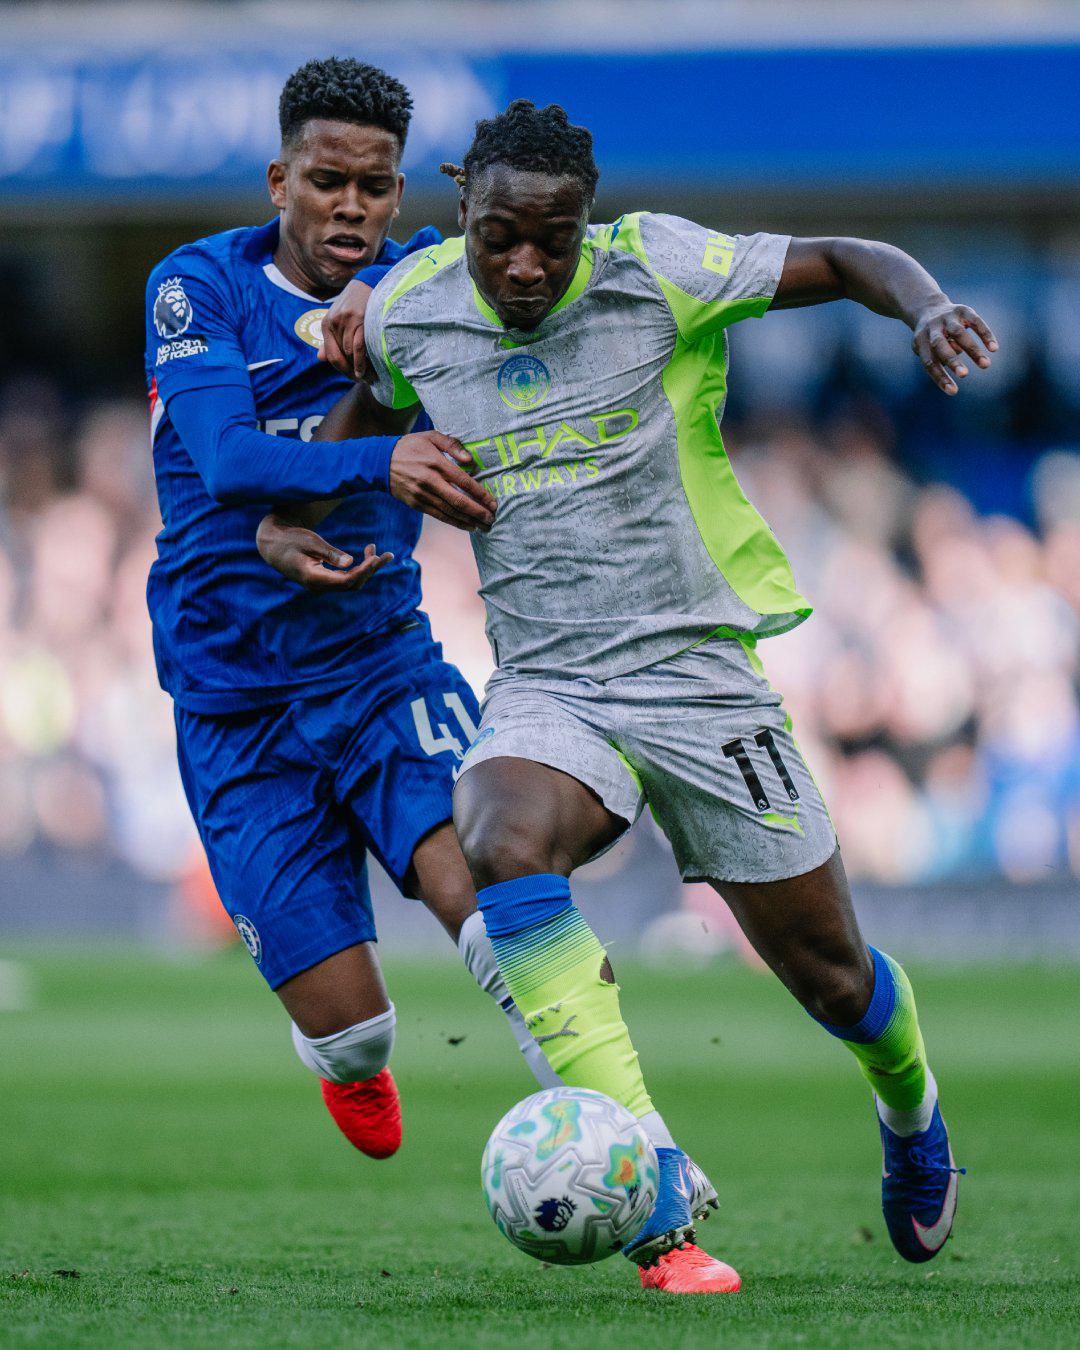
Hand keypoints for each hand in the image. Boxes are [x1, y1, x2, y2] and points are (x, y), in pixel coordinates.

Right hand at [257, 515, 392, 591]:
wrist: (273, 545)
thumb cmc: (290, 539)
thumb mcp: (309, 541)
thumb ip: (329, 553)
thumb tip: (350, 562)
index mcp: (314, 579)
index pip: (346, 581)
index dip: (364, 570)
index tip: (376, 557)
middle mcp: (319, 586)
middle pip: (353, 584)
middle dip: (372, 570)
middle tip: (388, 554)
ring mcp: (322, 585)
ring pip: (352, 582)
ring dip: (368, 569)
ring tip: (384, 553)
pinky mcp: (325, 580)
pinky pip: (347, 578)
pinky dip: (360, 567)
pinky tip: (369, 555)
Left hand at [318, 280, 373, 380]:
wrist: (367, 283)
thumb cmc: (355, 304)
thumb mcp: (339, 320)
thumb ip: (330, 340)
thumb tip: (320, 358)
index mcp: (326, 325)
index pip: (331, 355)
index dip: (342, 370)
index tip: (353, 378)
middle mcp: (333, 323)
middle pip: (340, 356)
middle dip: (352, 372)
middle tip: (365, 380)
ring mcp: (345, 321)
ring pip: (349, 353)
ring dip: (360, 368)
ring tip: (370, 376)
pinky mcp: (359, 319)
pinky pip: (358, 347)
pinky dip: (362, 361)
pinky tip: (367, 369)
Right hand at [389, 431, 496, 531]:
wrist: (379, 461)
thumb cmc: (410, 446)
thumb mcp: (430, 436)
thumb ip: (452, 444)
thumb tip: (470, 460)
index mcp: (436, 463)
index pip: (464, 482)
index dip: (480, 494)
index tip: (493, 503)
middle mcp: (430, 481)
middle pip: (458, 501)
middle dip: (478, 512)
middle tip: (492, 519)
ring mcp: (422, 495)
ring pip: (449, 512)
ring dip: (468, 521)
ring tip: (483, 526)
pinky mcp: (416, 504)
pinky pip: (439, 516)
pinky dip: (454, 522)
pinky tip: (467, 526)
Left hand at [911, 302, 997, 394]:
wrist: (929, 309)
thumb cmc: (930, 339)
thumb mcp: (927, 349)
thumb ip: (938, 357)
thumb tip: (956, 360)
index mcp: (920, 341)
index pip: (929, 362)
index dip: (940, 377)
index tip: (953, 391)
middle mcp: (932, 328)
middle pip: (940, 345)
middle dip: (952, 360)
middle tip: (964, 375)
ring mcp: (947, 317)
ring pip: (959, 334)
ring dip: (973, 350)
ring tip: (985, 365)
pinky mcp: (962, 310)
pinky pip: (975, 322)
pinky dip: (985, 334)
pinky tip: (994, 348)